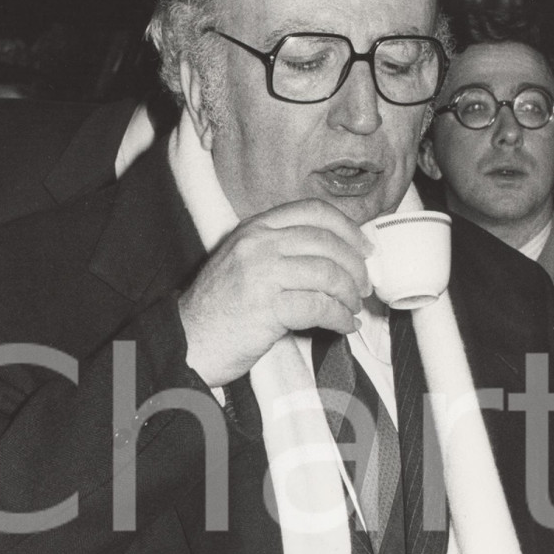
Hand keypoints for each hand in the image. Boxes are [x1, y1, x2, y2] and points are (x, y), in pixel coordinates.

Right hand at [178, 199, 371, 386]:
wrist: (188, 341)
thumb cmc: (219, 309)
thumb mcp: (243, 263)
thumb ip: (279, 251)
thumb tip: (335, 256)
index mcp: (255, 229)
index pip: (313, 211)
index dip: (348, 228)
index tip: (365, 248)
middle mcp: (258, 244)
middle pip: (327, 243)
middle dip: (355, 267)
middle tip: (364, 287)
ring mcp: (261, 274)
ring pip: (327, 274)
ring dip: (349, 295)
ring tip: (353, 309)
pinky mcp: (267, 307)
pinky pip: (319, 307)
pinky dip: (339, 318)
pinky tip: (343, 325)